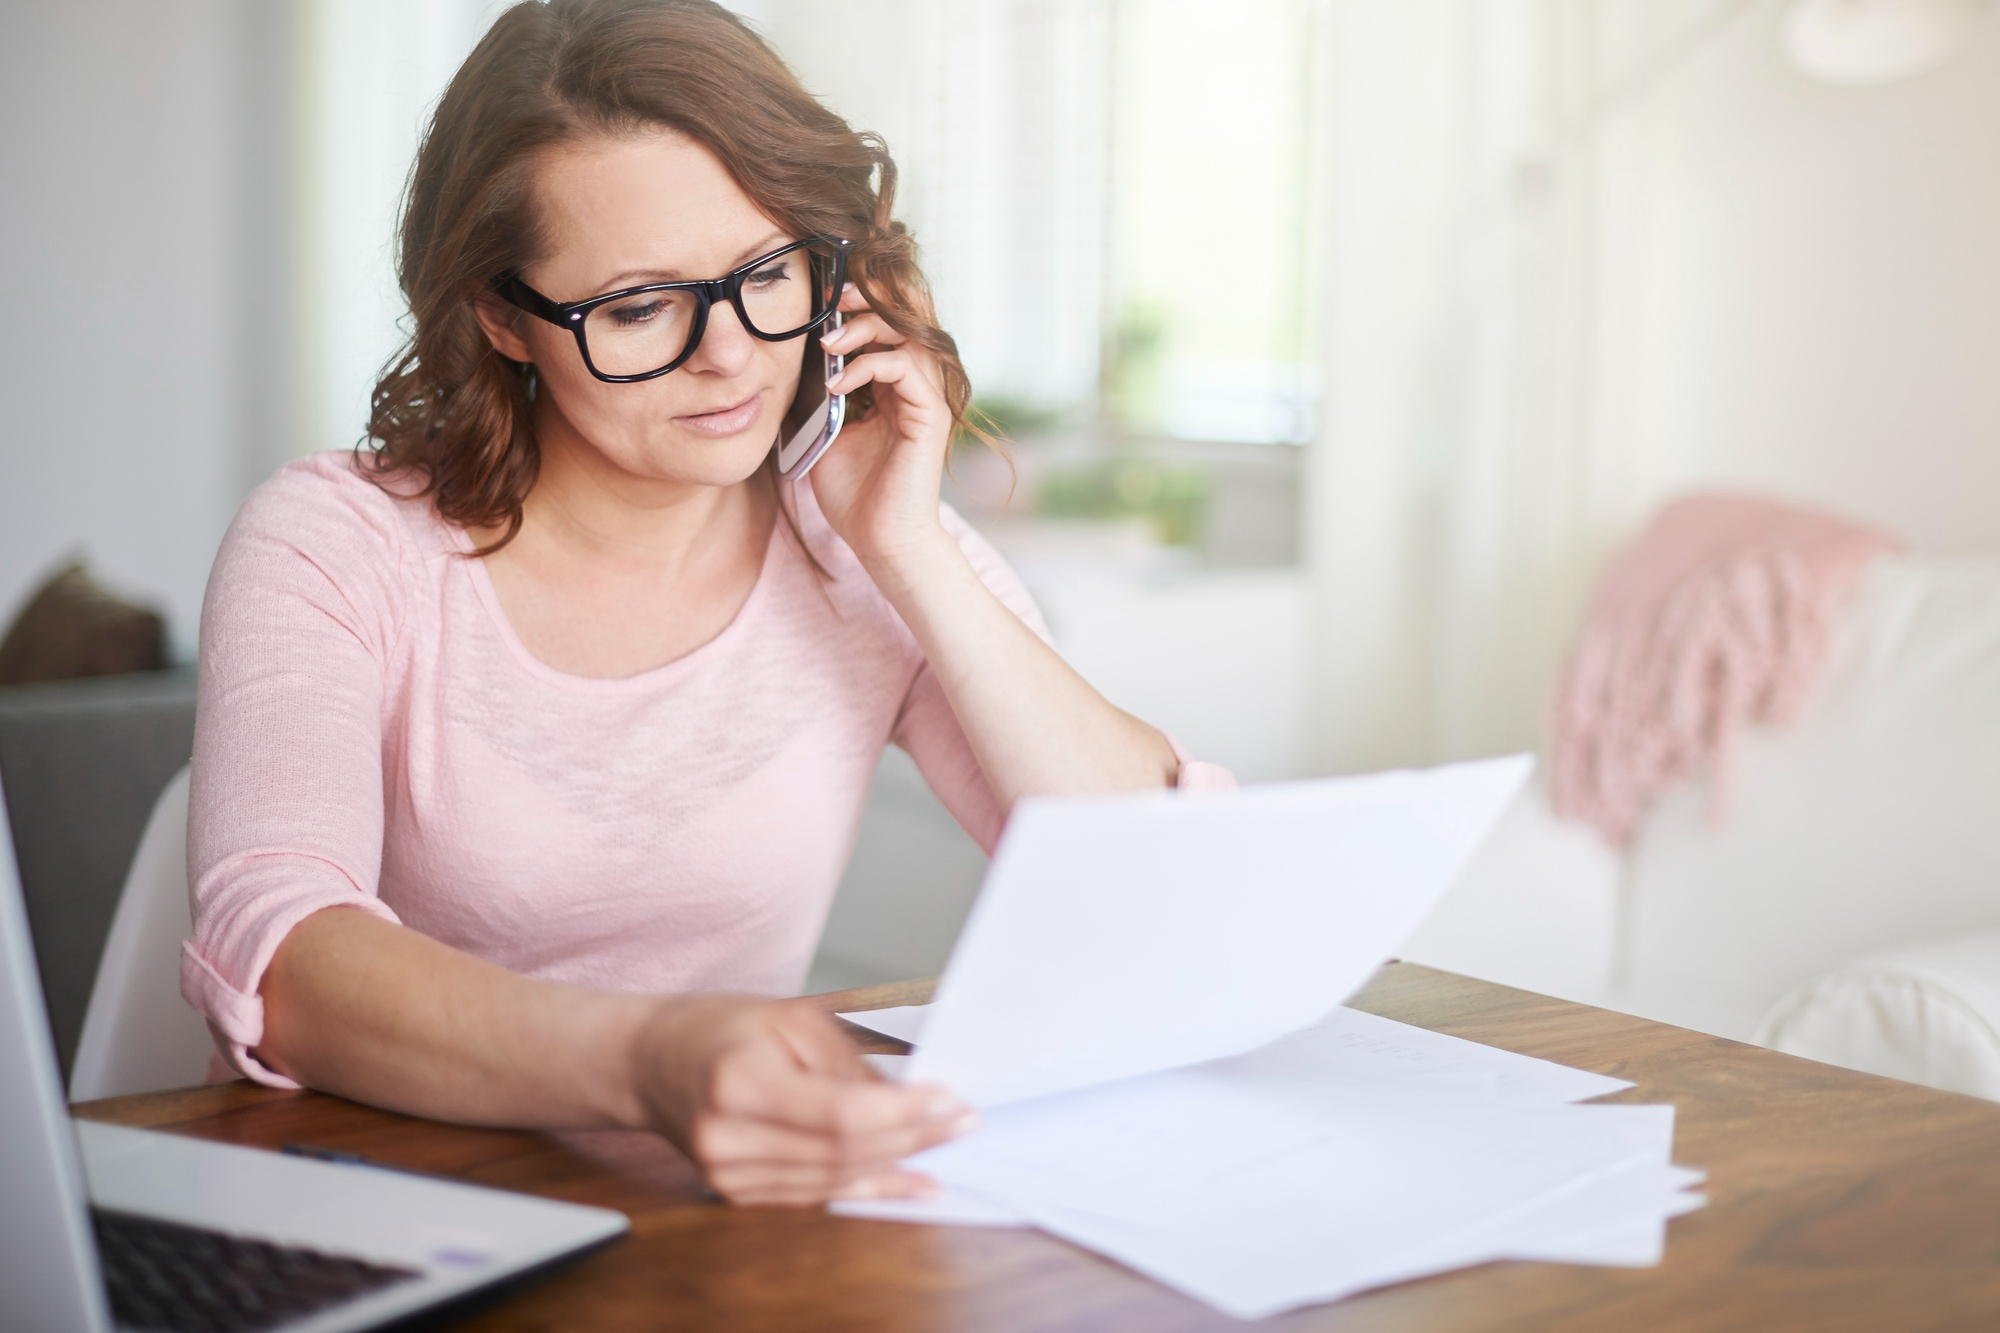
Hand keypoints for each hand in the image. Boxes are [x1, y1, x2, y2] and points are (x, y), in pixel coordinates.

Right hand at [630, 995, 977, 1204]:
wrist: (648, 1063)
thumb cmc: (717, 1028)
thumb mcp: (787, 1018)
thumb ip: (847, 1060)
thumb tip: (909, 1095)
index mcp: (739, 1082)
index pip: (841, 1113)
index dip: (904, 1113)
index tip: (950, 1100)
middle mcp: (730, 1138)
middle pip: (843, 1150)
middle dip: (914, 1135)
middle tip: (963, 1120)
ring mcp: (729, 1174)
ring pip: (835, 1178)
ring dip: (899, 1162)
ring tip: (946, 1142)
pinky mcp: (737, 1193)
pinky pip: (817, 1195)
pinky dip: (868, 1187)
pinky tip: (910, 1180)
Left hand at [806, 285, 955, 572]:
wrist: (879, 540)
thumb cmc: (854, 494)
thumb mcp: (824, 431)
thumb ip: (817, 394)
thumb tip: (789, 358)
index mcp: (894, 386)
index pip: (886, 325)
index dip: (859, 305)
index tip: (822, 301)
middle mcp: (916, 386)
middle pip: (907, 315)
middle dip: (870, 298)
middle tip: (833, 299)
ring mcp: (927, 399)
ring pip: (909, 334)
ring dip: (865, 329)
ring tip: (829, 342)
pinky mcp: (931, 416)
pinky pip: (905, 368)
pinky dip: (869, 365)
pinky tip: (838, 382)